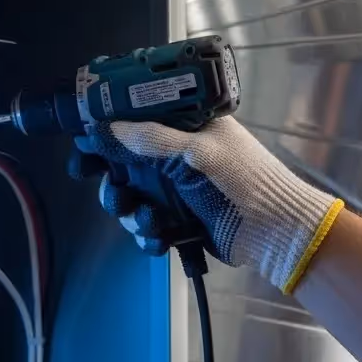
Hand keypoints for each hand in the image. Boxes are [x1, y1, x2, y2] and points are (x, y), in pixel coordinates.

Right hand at [73, 116, 343, 292]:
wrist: (275, 231)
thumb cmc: (245, 179)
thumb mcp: (198, 152)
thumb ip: (152, 140)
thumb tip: (107, 127)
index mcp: (183, 129)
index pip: (133, 123)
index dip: (105, 135)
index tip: (85, 147)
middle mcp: (172, 158)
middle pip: (120, 167)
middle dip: (112, 183)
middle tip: (114, 193)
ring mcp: (172, 192)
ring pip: (128, 200)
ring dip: (131, 213)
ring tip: (150, 220)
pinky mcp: (174, 222)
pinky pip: (144, 227)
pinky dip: (147, 235)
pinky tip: (161, 238)